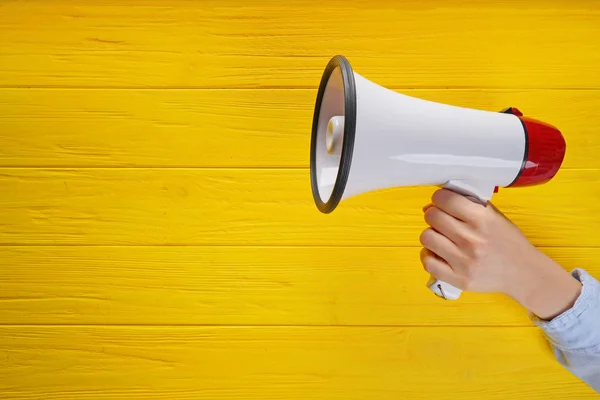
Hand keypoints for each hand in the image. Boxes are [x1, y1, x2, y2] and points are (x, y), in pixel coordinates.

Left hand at [420, 188, 581, 319]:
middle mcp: (472, 240)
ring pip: (427, 237)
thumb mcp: (494, 216)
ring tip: (441, 237)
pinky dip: (429, 255)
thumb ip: (468, 204)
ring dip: (431, 234)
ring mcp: (464, 261)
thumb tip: (434, 203)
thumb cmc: (508, 243)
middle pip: (432, 217)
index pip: (445, 199)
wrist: (524, 273)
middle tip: (440, 219)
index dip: (439, 198)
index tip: (441, 201)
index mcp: (482, 220)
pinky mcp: (459, 279)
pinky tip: (438, 253)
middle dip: (433, 214)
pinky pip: (428, 262)